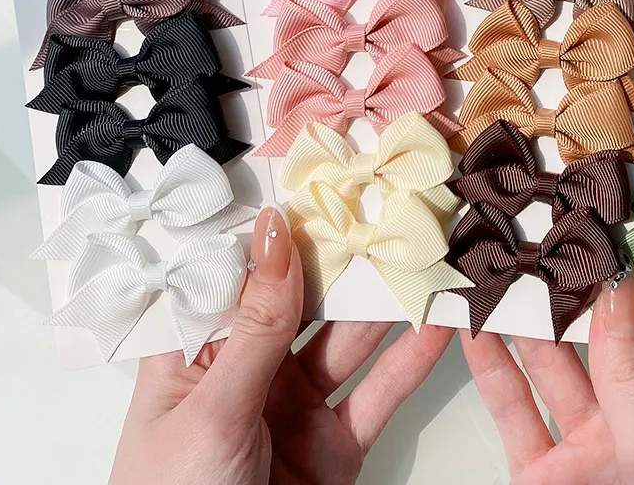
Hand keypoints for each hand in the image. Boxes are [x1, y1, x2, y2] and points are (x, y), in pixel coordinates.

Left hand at [110, 204, 454, 484]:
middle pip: (304, 303)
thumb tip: (274, 233)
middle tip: (390, 215)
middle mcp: (247, 372)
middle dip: (345, 263)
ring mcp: (294, 408)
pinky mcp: (334, 447)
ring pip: (347, 344)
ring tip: (425, 260)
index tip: (325, 187)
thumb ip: (255, 325)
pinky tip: (438, 330)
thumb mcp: (212, 407)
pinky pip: (376, 397)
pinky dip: (410, 365)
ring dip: (386, 307)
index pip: (241, 276)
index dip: (282, 233)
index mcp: (195, 354)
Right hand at [462, 268, 633, 484]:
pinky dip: (493, 367)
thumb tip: (621, 288)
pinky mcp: (545, 474)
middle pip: (616, 344)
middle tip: (559, 233)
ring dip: (532, 318)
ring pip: (560, 368)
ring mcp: (596, 451)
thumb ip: (633, 375)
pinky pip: (517, 409)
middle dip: (585, 291)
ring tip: (511, 262)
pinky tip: (476, 325)